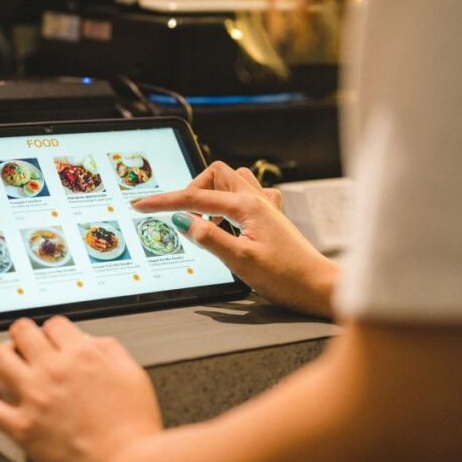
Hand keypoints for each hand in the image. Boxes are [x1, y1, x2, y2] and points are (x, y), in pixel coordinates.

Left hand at [0, 317, 162, 461]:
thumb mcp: (134, 375)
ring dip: (4, 358)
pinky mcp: (22, 428)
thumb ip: (111, 351)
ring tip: (10, 365)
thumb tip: (94, 343)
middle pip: (21, 332)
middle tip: (29, 347)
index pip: (54, 324)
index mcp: (82, 355)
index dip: (55, 331)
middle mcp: (54, 371)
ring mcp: (34, 398)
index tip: (55, 341)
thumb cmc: (134, 429)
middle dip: (26, 336)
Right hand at [132, 162, 336, 317]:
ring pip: (233, 180)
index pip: (196, 198)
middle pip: (216, 174)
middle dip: (193, 188)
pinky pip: (248, 195)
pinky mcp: (273, 218)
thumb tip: (185, 222)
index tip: (142, 205)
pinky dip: (231, 201)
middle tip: (182, 213)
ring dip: (213, 192)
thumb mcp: (241, 262)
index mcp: (247, 207)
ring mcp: (267, 207)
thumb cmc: (286, 277)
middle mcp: (258, 200)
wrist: (319, 287)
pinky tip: (230, 223)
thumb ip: (210, 239)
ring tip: (204, 218)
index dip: (165, 202)